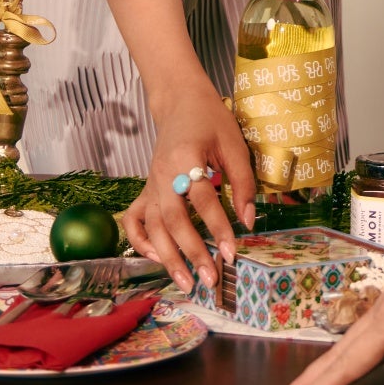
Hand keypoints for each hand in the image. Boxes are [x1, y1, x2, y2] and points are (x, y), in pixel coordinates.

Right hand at [121, 89, 255, 292]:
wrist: (180, 101)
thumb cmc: (210, 120)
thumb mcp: (234, 144)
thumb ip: (242, 183)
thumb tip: (249, 221)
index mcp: (185, 158)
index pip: (202, 200)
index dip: (218, 226)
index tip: (232, 252)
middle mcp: (162, 175)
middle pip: (172, 219)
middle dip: (191, 252)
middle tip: (210, 278)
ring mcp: (150, 184)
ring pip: (152, 226)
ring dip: (167, 257)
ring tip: (186, 282)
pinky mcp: (146, 190)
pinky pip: (134, 220)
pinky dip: (140, 242)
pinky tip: (157, 257)